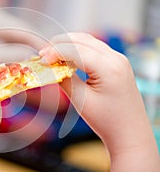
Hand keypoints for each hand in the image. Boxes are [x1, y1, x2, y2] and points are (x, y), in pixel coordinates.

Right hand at [39, 32, 159, 171]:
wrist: (129, 132)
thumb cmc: (106, 121)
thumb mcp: (81, 100)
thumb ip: (64, 79)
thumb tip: (50, 67)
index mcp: (109, 68)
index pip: (76, 50)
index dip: (55, 52)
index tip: (40, 59)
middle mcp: (116, 58)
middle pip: (81, 40)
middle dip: (59, 44)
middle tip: (42, 55)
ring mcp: (118, 58)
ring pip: (87, 40)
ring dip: (68, 44)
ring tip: (52, 55)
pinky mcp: (116, 62)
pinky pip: (93, 47)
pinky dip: (77, 48)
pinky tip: (67, 58)